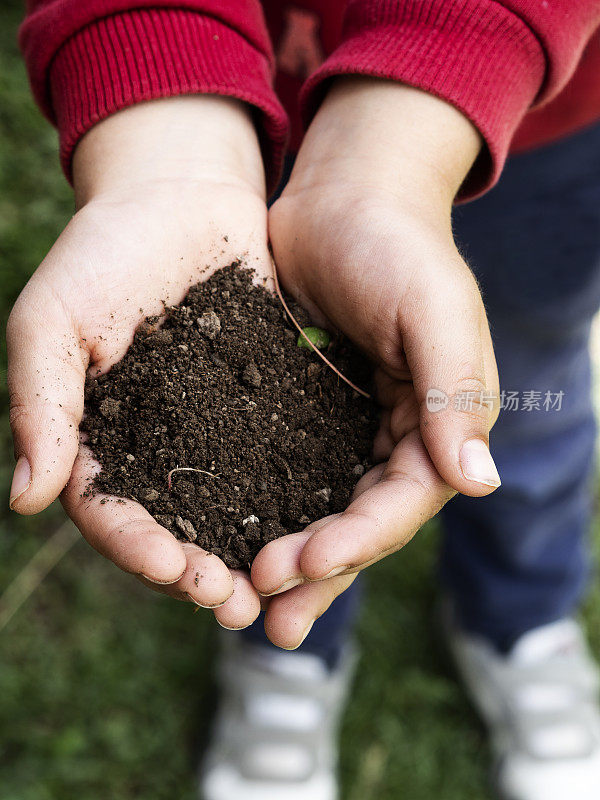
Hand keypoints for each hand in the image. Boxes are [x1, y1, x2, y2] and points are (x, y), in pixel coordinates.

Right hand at [7, 96, 269, 627]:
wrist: (179, 195)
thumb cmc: (104, 251)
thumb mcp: (54, 321)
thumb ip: (41, 406)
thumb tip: (26, 502)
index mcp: (98, 437)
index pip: (113, 512)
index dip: (141, 548)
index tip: (177, 572)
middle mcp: (158, 445)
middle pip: (177, 525)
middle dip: (202, 570)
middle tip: (237, 604)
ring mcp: (212, 429)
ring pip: (232, 505)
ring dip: (253, 551)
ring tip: (282, 585)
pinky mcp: (265, 403)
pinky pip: (281, 458)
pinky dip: (296, 496)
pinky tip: (322, 522)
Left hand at [252, 79, 499, 646]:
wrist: (344, 197)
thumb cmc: (397, 244)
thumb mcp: (433, 308)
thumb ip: (456, 392)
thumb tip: (479, 483)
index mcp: (440, 423)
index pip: (402, 500)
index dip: (357, 540)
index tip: (303, 566)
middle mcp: (397, 437)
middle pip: (359, 520)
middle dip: (318, 569)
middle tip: (266, 613)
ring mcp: (346, 429)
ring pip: (320, 510)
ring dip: (291, 562)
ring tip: (248, 610)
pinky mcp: (301, 414)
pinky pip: (282, 474)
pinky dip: (260, 511)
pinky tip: (226, 543)